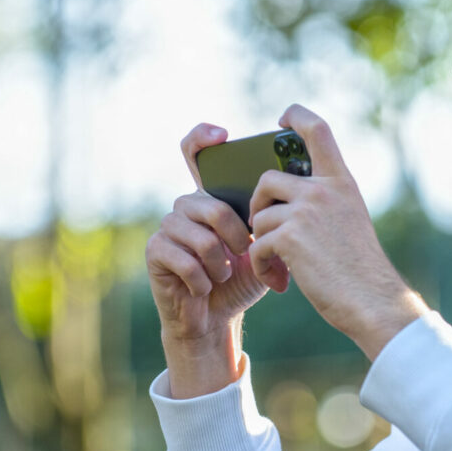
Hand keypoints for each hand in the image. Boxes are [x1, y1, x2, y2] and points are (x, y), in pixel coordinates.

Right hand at [146, 124, 270, 396]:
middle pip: (212, 205)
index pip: (196, 152)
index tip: (224, 134)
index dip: (204, 137)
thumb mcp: (265, 247)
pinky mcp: (155, 250)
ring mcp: (167, 226)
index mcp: (211, 197)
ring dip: (220, 264)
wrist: (216, 316)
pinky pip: (185, 260)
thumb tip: (296, 195)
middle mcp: (186, 205)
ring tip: (222, 275)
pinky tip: (204, 287)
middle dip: (235, 236)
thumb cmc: (243, 278)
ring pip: (202, 237)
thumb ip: (274, 221)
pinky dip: (204, 280)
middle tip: (242, 255)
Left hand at [247, 105, 428, 359]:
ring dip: (260, 245)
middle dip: (258, 207)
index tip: (282, 119)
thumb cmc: (359, 269)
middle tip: (266, 235)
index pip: (317, 129)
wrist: (372, 300)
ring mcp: (307, 210)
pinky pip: (258, 245)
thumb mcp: (349, 221)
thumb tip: (281, 202)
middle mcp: (324, 189)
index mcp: (341, 181)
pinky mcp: (291, 236)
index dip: (295, 116)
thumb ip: (324, 203)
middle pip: (267, 179)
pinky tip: (279, 282)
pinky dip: (262, 266)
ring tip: (278, 268)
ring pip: (259, 216)